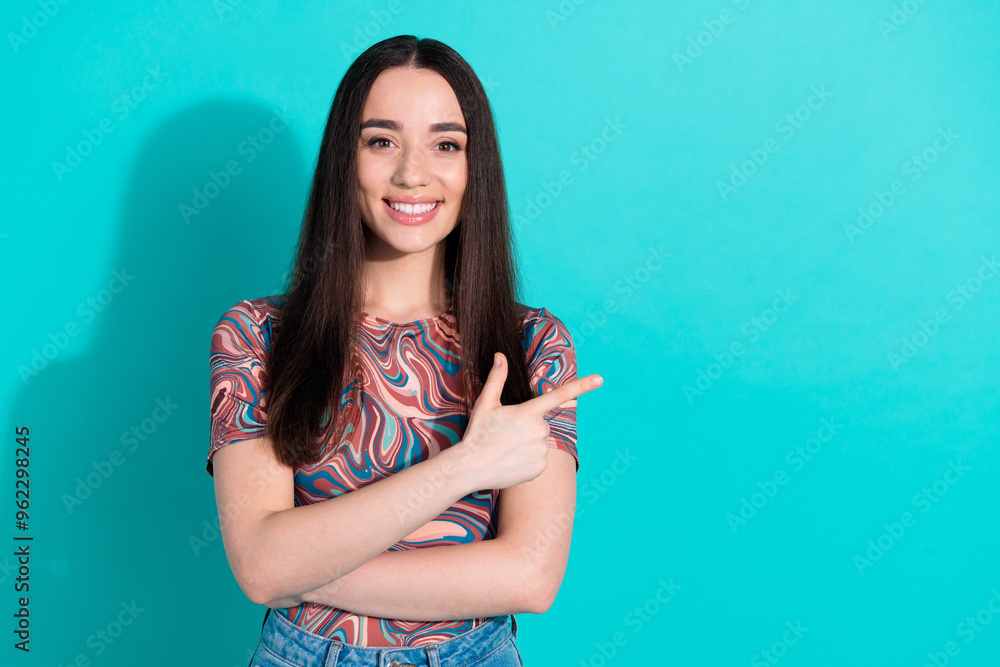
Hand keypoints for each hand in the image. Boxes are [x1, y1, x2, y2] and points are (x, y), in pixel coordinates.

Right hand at [451, 352, 602, 490]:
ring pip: (540, 442)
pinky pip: (539, 460)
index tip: (600, 379)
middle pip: (541, 424)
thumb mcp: (486, 403)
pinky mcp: (540, 468)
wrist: (471, 468)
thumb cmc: (477, 433)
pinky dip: (528, 460)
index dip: (582, 386)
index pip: (559, 395)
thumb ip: (497, 378)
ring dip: (527, 444)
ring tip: (506, 450)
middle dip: (528, 427)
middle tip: (506, 435)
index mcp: (528, 412)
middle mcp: (539, 431)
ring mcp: (541, 450)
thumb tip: (500, 355)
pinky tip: (511, 462)